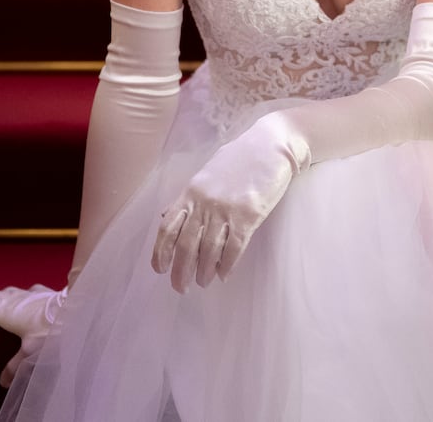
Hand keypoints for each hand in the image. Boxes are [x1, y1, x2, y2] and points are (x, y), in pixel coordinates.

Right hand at [0, 283, 65, 386]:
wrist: (83, 307)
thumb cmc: (55, 329)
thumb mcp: (33, 351)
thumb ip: (16, 365)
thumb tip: (3, 381)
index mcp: (7, 312)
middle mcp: (16, 300)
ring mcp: (31, 294)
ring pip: (5, 292)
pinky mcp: (45, 293)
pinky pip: (24, 292)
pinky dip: (15, 295)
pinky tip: (21, 296)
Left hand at [151, 113, 306, 292]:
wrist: (272, 145)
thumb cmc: (240, 158)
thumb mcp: (206, 174)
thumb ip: (187, 197)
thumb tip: (166, 215)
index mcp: (191, 192)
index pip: (167, 228)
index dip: (161, 252)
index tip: (160, 269)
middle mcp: (204, 203)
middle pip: (186, 245)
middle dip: (180, 270)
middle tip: (180, 287)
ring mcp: (226, 210)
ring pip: (209, 250)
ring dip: (204, 271)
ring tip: (203, 282)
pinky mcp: (249, 215)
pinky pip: (234, 247)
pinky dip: (227, 264)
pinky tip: (224, 273)